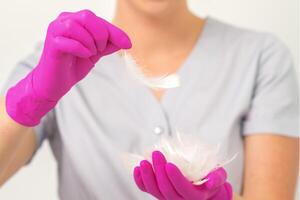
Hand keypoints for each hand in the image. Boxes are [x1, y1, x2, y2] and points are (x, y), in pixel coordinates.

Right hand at [6, 9, 130, 125]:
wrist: (55, 84)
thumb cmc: (73, 66)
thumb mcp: (95, 53)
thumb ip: (107, 45)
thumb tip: (124, 41)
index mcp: (74, 20)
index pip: (98, 20)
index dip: (115, 32)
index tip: (128, 44)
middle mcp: (63, 20)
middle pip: (87, 16)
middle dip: (100, 34)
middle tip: (99, 50)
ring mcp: (55, 31)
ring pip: (76, 26)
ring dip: (89, 42)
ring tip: (90, 53)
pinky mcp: (51, 44)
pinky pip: (70, 41)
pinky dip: (81, 49)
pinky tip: (84, 56)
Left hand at [133, 151, 231, 199]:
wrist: (206, 190)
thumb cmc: (212, 180)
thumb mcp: (220, 177)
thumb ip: (217, 178)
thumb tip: (211, 180)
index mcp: (196, 197)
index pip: (183, 189)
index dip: (175, 178)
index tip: (169, 164)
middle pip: (166, 190)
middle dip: (159, 171)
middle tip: (156, 154)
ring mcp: (168, 198)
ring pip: (155, 192)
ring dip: (147, 176)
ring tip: (144, 162)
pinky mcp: (160, 194)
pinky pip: (148, 190)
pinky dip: (140, 181)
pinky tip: (137, 169)